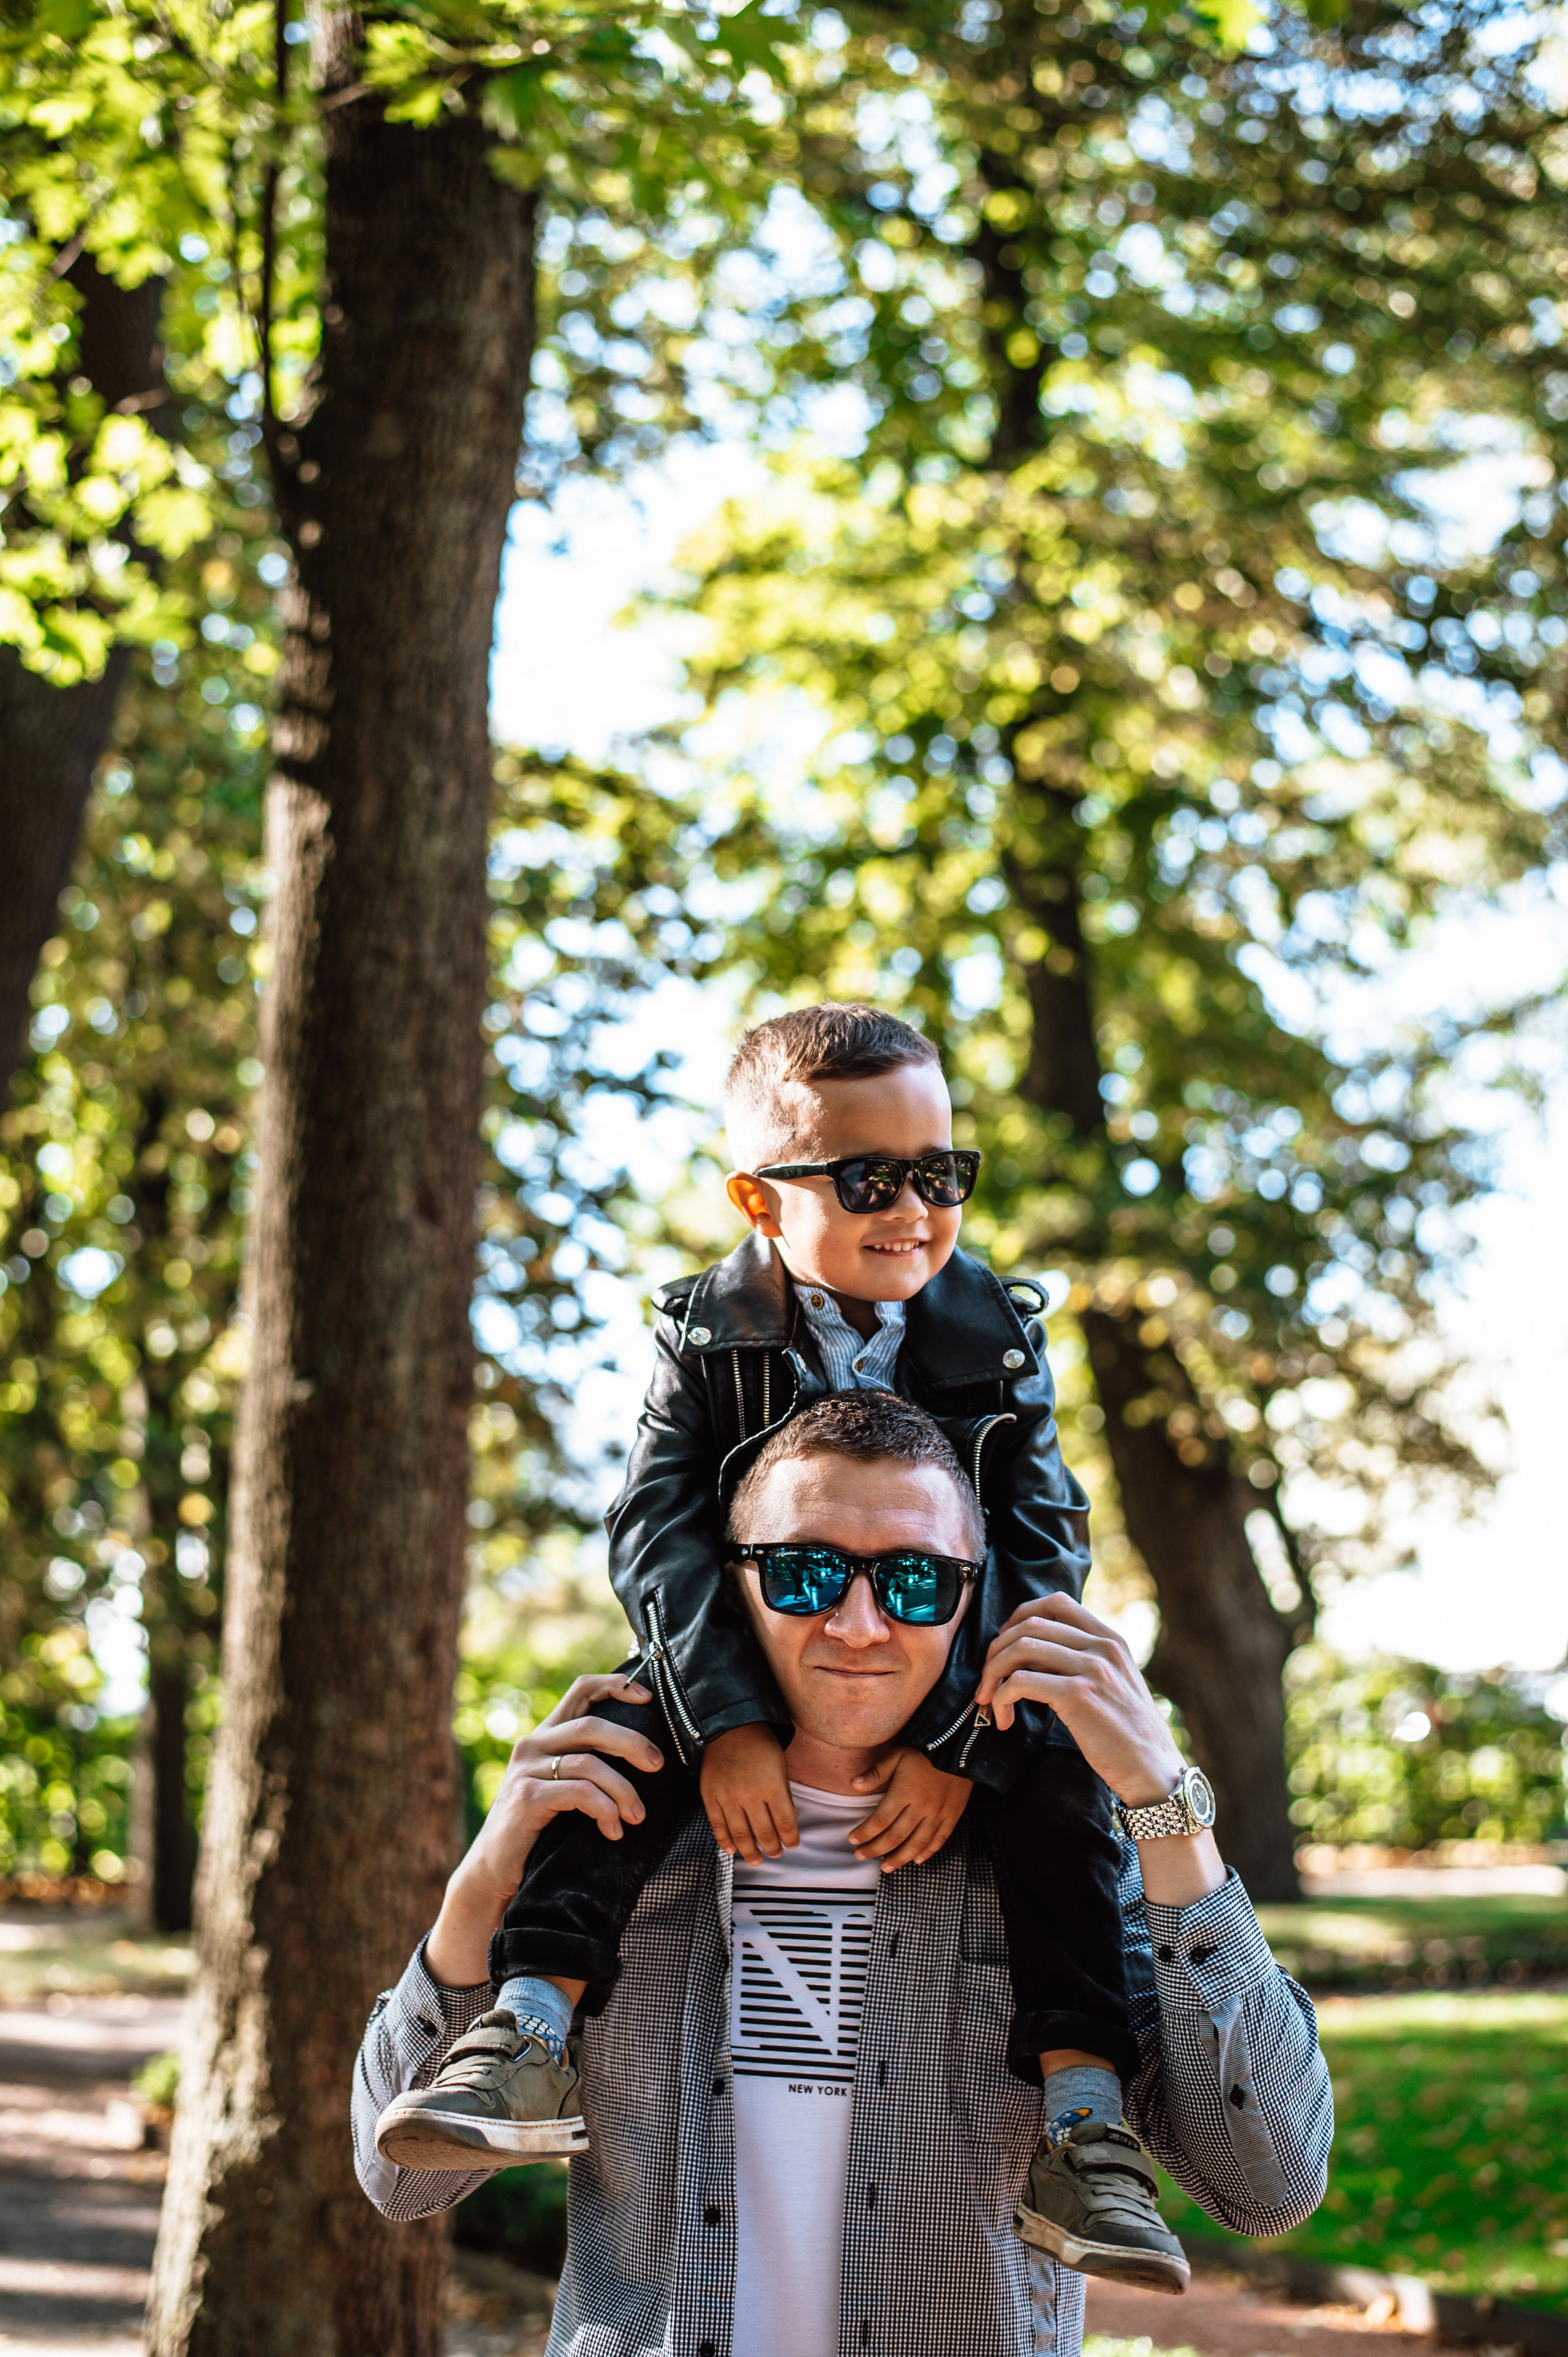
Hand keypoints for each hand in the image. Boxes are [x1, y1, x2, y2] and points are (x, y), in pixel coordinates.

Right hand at [427, 1672, 661, 1986]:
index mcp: (545, 1736)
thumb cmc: (538, 1830)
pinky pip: (580, 1793)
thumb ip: (586, 1764)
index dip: (616, 1686)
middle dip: (632, 1742)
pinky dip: (605, 1810)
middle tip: (658, 1765)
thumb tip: (645, 1755)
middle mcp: (533, 1745)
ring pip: (590, 1763)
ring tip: (636, 1816)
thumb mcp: (561, 1787)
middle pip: (592, 1724)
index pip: (581, 1690)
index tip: (648, 1698)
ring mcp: (526, 1771)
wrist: (494, 1871)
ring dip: (623, 1790)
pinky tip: (613, 1831)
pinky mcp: (526, 1798)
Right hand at [700, 1722, 797, 1863]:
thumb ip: (784, 1794)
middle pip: (764, 1832)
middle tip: (776, 1855)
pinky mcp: (710, 1797)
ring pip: (740, 1834)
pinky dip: (724, 1841)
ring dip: (750, 1851)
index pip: (784, 1822)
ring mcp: (728, 1797)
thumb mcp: (780, 1766)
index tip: (793, 1844)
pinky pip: (717, 1825)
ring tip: (757, 1860)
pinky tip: (732, 1850)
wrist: (729, 1728)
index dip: (790, 1837)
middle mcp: (750, 1795)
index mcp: (772, 1786)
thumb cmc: (760, 1746)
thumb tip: (791, 1819)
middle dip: (772, 1847)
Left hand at [848, 1746, 970, 1870]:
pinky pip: (940, 1839)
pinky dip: (928, 1852)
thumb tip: (854, 1785)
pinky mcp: (953, 1815)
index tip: (853, 1840)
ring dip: (899, 1858)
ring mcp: (939, 1813)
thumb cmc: (924, 1750)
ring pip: (917, 1843)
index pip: (880, 1820)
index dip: (865, 1833)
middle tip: (861, 1856)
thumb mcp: (897, 1755)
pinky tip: (916, 1860)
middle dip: (876, 1849)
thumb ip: (876, 1772)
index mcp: (904, 1792)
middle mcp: (921, 1807)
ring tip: (885, 1867)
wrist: (961, 1746)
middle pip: (896, 1836)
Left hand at [974, 1595, 1183, 1806]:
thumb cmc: (1128, 1735)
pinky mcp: (1078, 1696)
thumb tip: (1032, 1653)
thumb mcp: (1114, 1683)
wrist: (1153, 1771)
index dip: (1021, 1615)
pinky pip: (1020, 1682)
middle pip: (1031, 1624)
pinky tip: (1004, 1718)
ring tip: (988, 1698)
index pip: (1057, 1602)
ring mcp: (1091, 1669)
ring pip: (1020, 1648)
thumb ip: (1083, 1661)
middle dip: (998, 1649)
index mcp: (1111, 1640)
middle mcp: (1102, 1647)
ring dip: (992, 1672)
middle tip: (988, 1677)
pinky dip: (1001, 1697)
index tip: (1005, 1641)